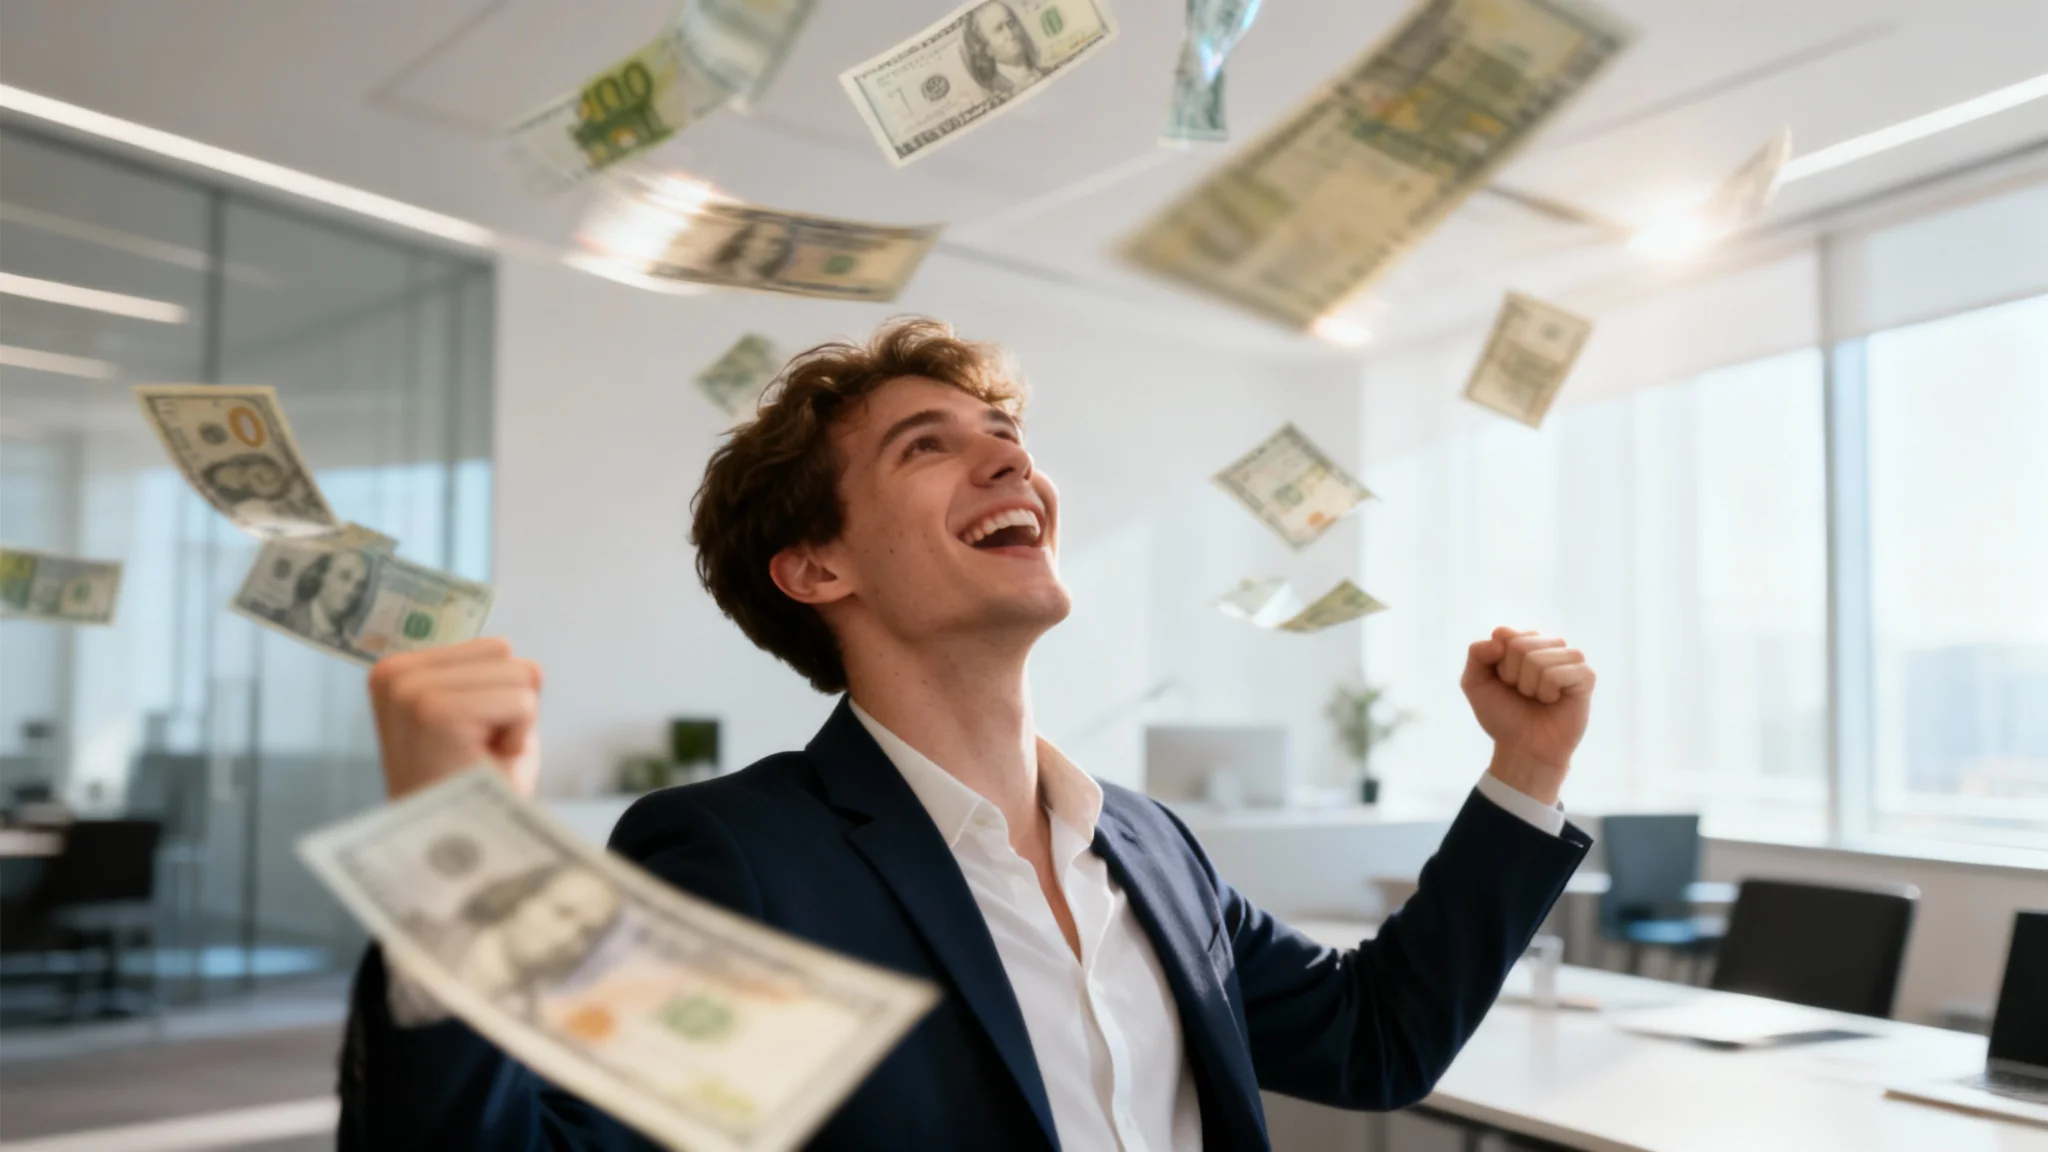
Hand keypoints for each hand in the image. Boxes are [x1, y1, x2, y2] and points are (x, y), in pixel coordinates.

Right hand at [368, 638, 542, 801]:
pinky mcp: (436, 712)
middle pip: (505, 653)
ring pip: (519, 675)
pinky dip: (518, 738)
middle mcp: (395, 673)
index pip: (491, 648)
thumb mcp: (483, 718)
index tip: (467, 739)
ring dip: (513, 724)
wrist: (451, 853)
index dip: (496, 698)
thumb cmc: (468, 790)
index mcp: (398, 670)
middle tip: (475, 752)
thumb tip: (533, 667)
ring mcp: (411, 691)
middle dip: (507, 706)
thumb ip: (502, 679)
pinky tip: (484, 765)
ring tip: (478, 758)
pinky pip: (523, 701)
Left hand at [1460, 626, 1595, 805]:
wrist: (1523, 748)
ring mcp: (1570, 658)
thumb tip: (1500, 637)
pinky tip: (1553, 700)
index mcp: (1525, 640)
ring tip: (1537, 697)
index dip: (1497, 664)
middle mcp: (1549, 644)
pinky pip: (1557, 673)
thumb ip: (1476, 654)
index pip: (1503, 633)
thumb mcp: (1475, 684)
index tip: (1503, 681)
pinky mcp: (1585, 676)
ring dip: (1529, 686)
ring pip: (1537, 659)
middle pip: (1519, 645)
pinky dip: (1546, 692)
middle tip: (1521, 693)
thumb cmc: (1503, 714)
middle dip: (1511, 675)